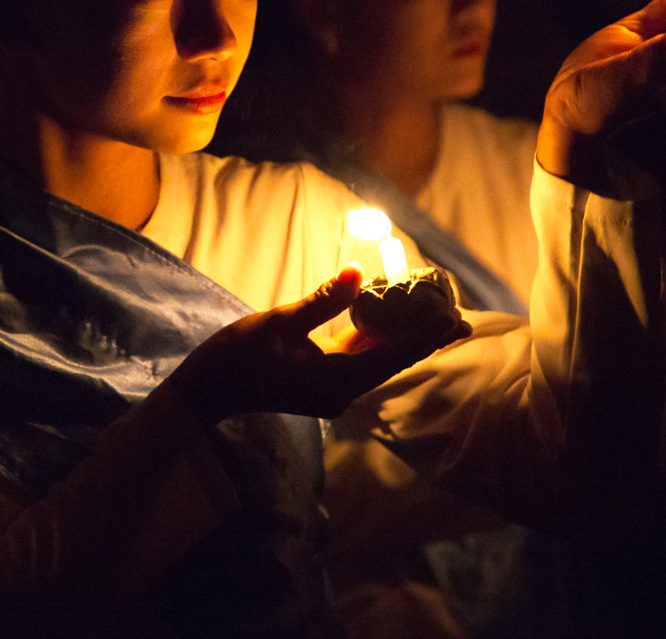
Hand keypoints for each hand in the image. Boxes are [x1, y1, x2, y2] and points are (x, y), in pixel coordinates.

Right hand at [168, 264, 470, 423]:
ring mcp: (331, 390)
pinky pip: (357, 361)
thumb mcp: (277, 323)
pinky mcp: (320, 383)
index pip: (391, 354)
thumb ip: (321, 301)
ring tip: (433, 319)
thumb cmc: (236, 358)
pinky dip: (376, 343)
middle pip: (391, 360)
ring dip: (403, 340)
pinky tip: (388, 326)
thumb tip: (357, 273)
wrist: (207, 392)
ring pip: (377, 361)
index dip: (424, 334)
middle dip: (423, 338)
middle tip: (459, 318)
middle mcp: (341, 390)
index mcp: (335, 379)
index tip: (453, 317)